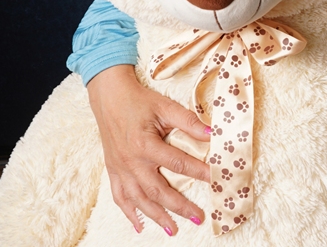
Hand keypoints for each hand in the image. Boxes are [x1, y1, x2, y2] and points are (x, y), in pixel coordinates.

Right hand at [87, 65, 210, 235]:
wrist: (109, 97)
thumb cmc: (139, 101)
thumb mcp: (166, 107)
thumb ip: (189, 122)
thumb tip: (212, 133)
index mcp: (145, 145)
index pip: (178, 164)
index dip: (199, 172)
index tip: (216, 180)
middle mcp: (131, 162)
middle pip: (158, 190)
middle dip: (179, 206)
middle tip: (198, 217)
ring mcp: (120, 169)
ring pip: (139, 199)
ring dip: (157, 216)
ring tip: (173, 229)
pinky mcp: (113, 171)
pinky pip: (119, 197)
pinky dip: (129, 213)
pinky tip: (139, 226)